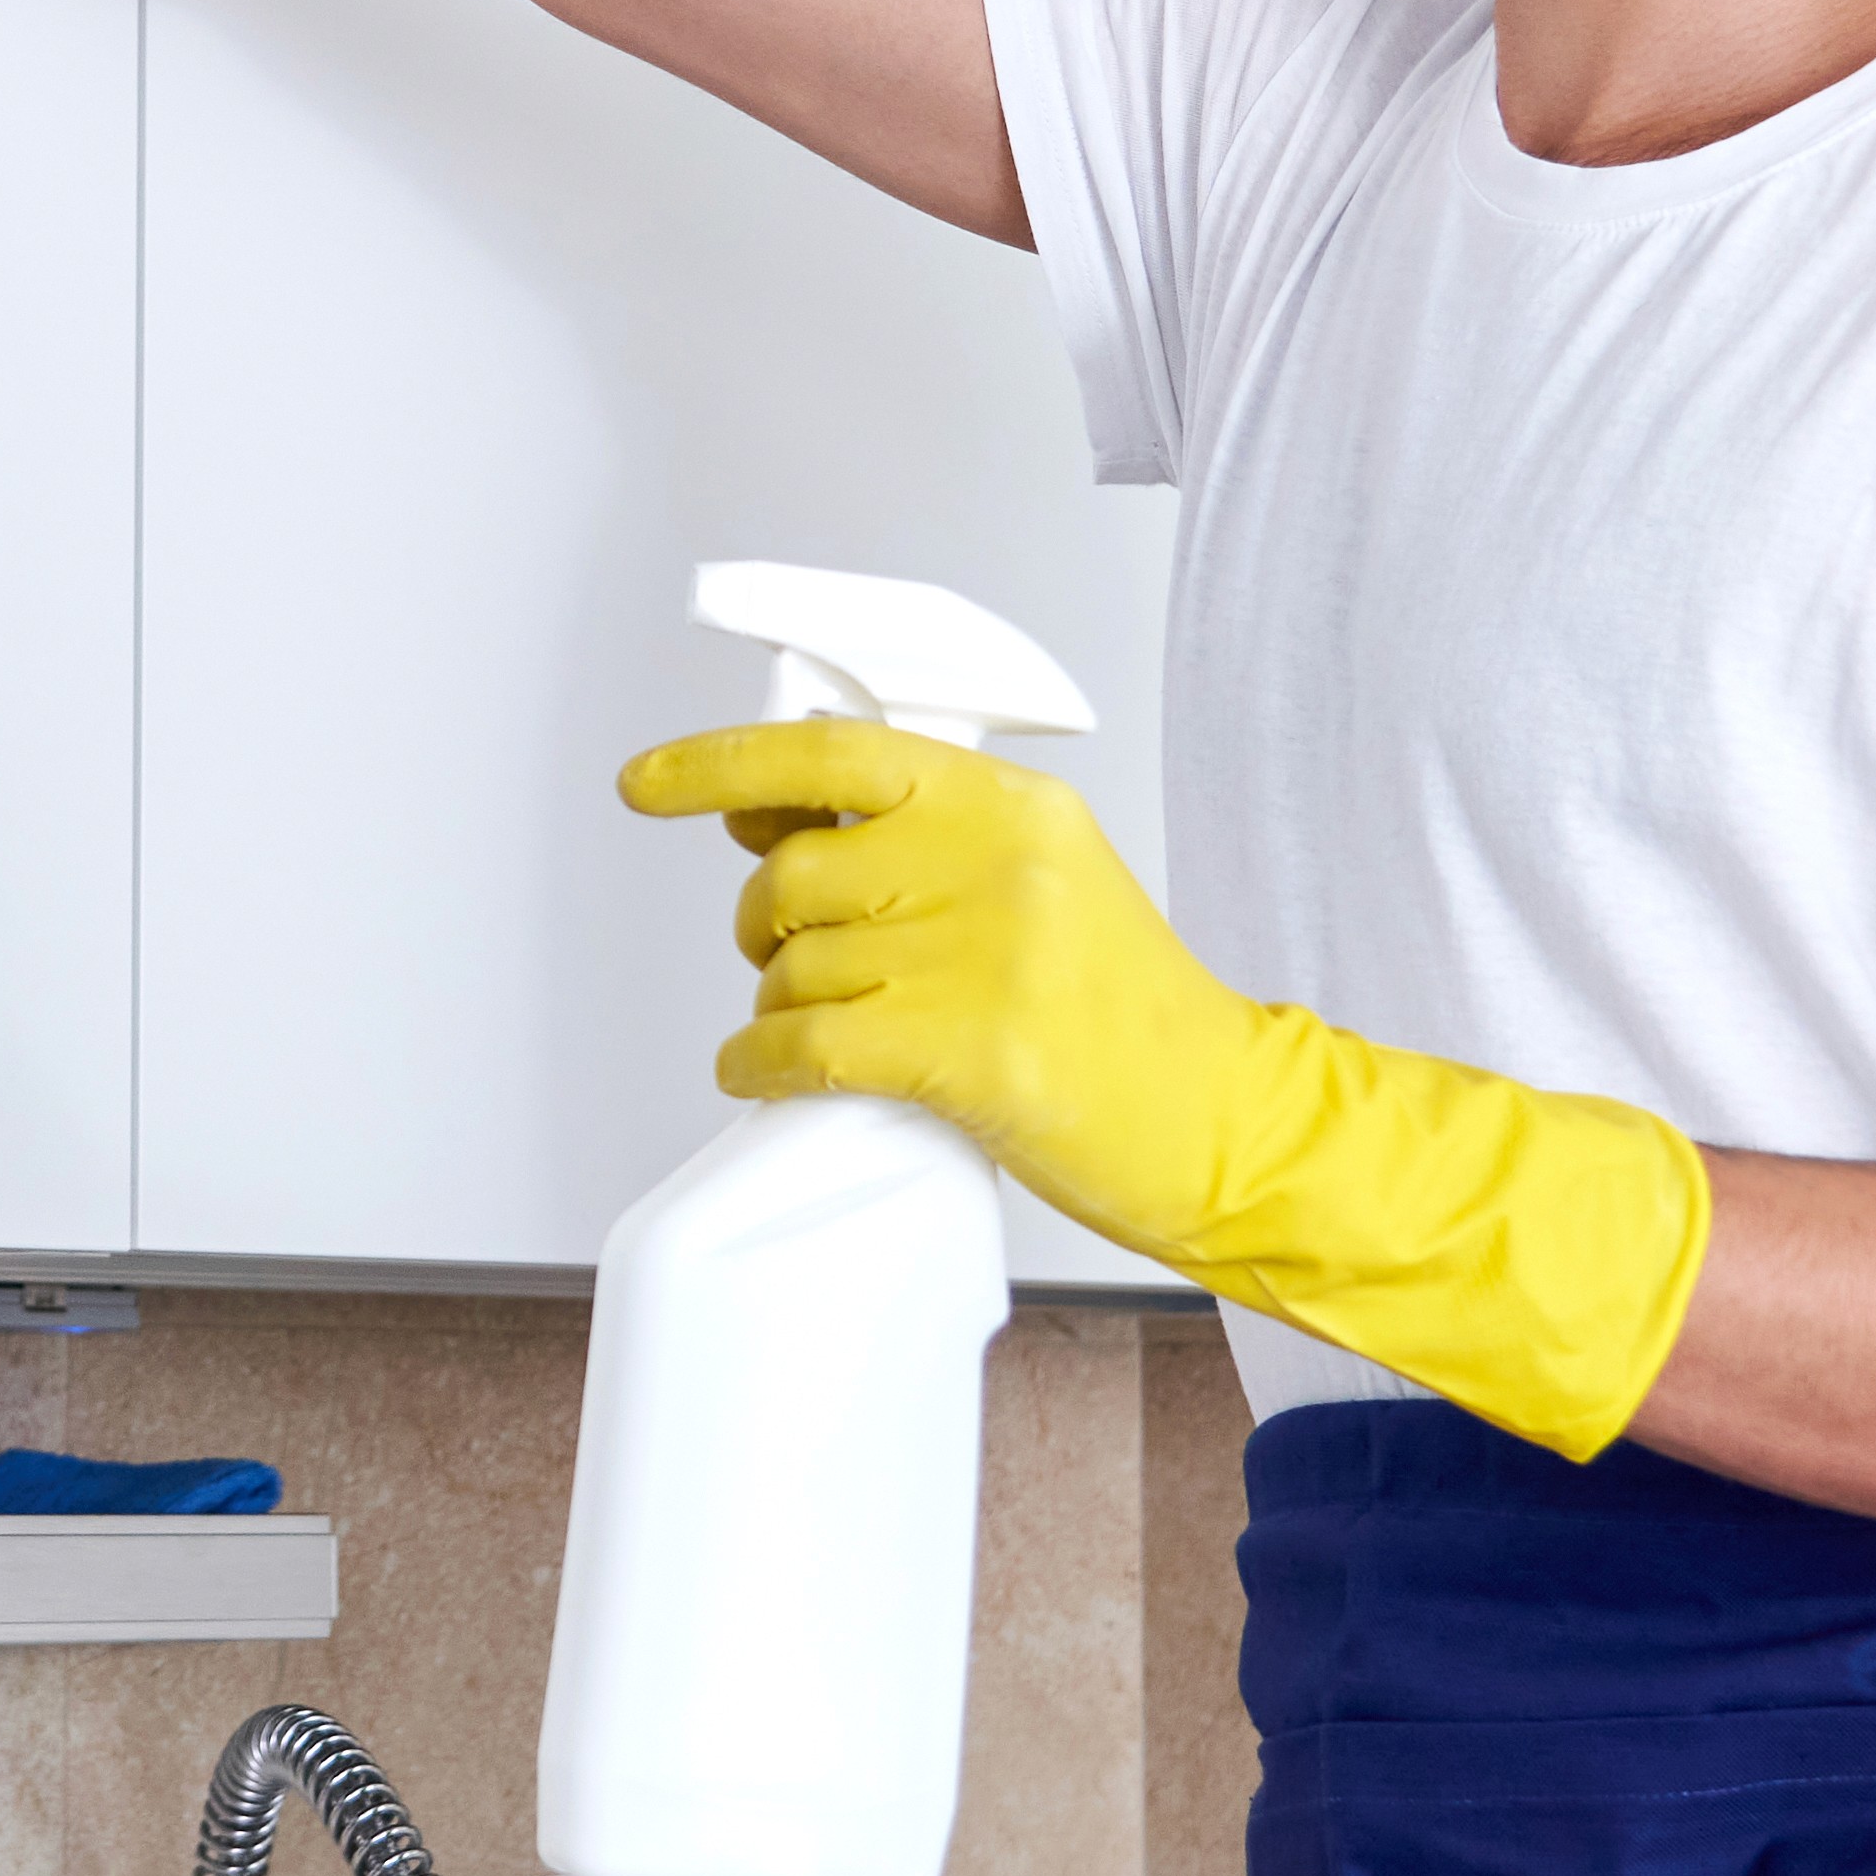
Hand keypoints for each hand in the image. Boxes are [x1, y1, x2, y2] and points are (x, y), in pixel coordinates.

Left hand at [619, 721, 1711, 1459]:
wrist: (1227, 1122)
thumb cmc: (1128, 1018)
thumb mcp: (1039, 885)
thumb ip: (921, 843)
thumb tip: (763, 827)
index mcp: (1012, 805)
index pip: (834, 752)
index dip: (720, 763)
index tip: (647, 781)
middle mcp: (993, 862)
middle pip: (794, 872)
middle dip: (766, 924)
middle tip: (796, 959)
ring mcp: (981, 954)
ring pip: (792, 964)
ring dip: (778, 1005)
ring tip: (834, 1031)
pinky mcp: (966, 1048)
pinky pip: (800, 1043)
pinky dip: (759, 1063)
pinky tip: (764, 1072)